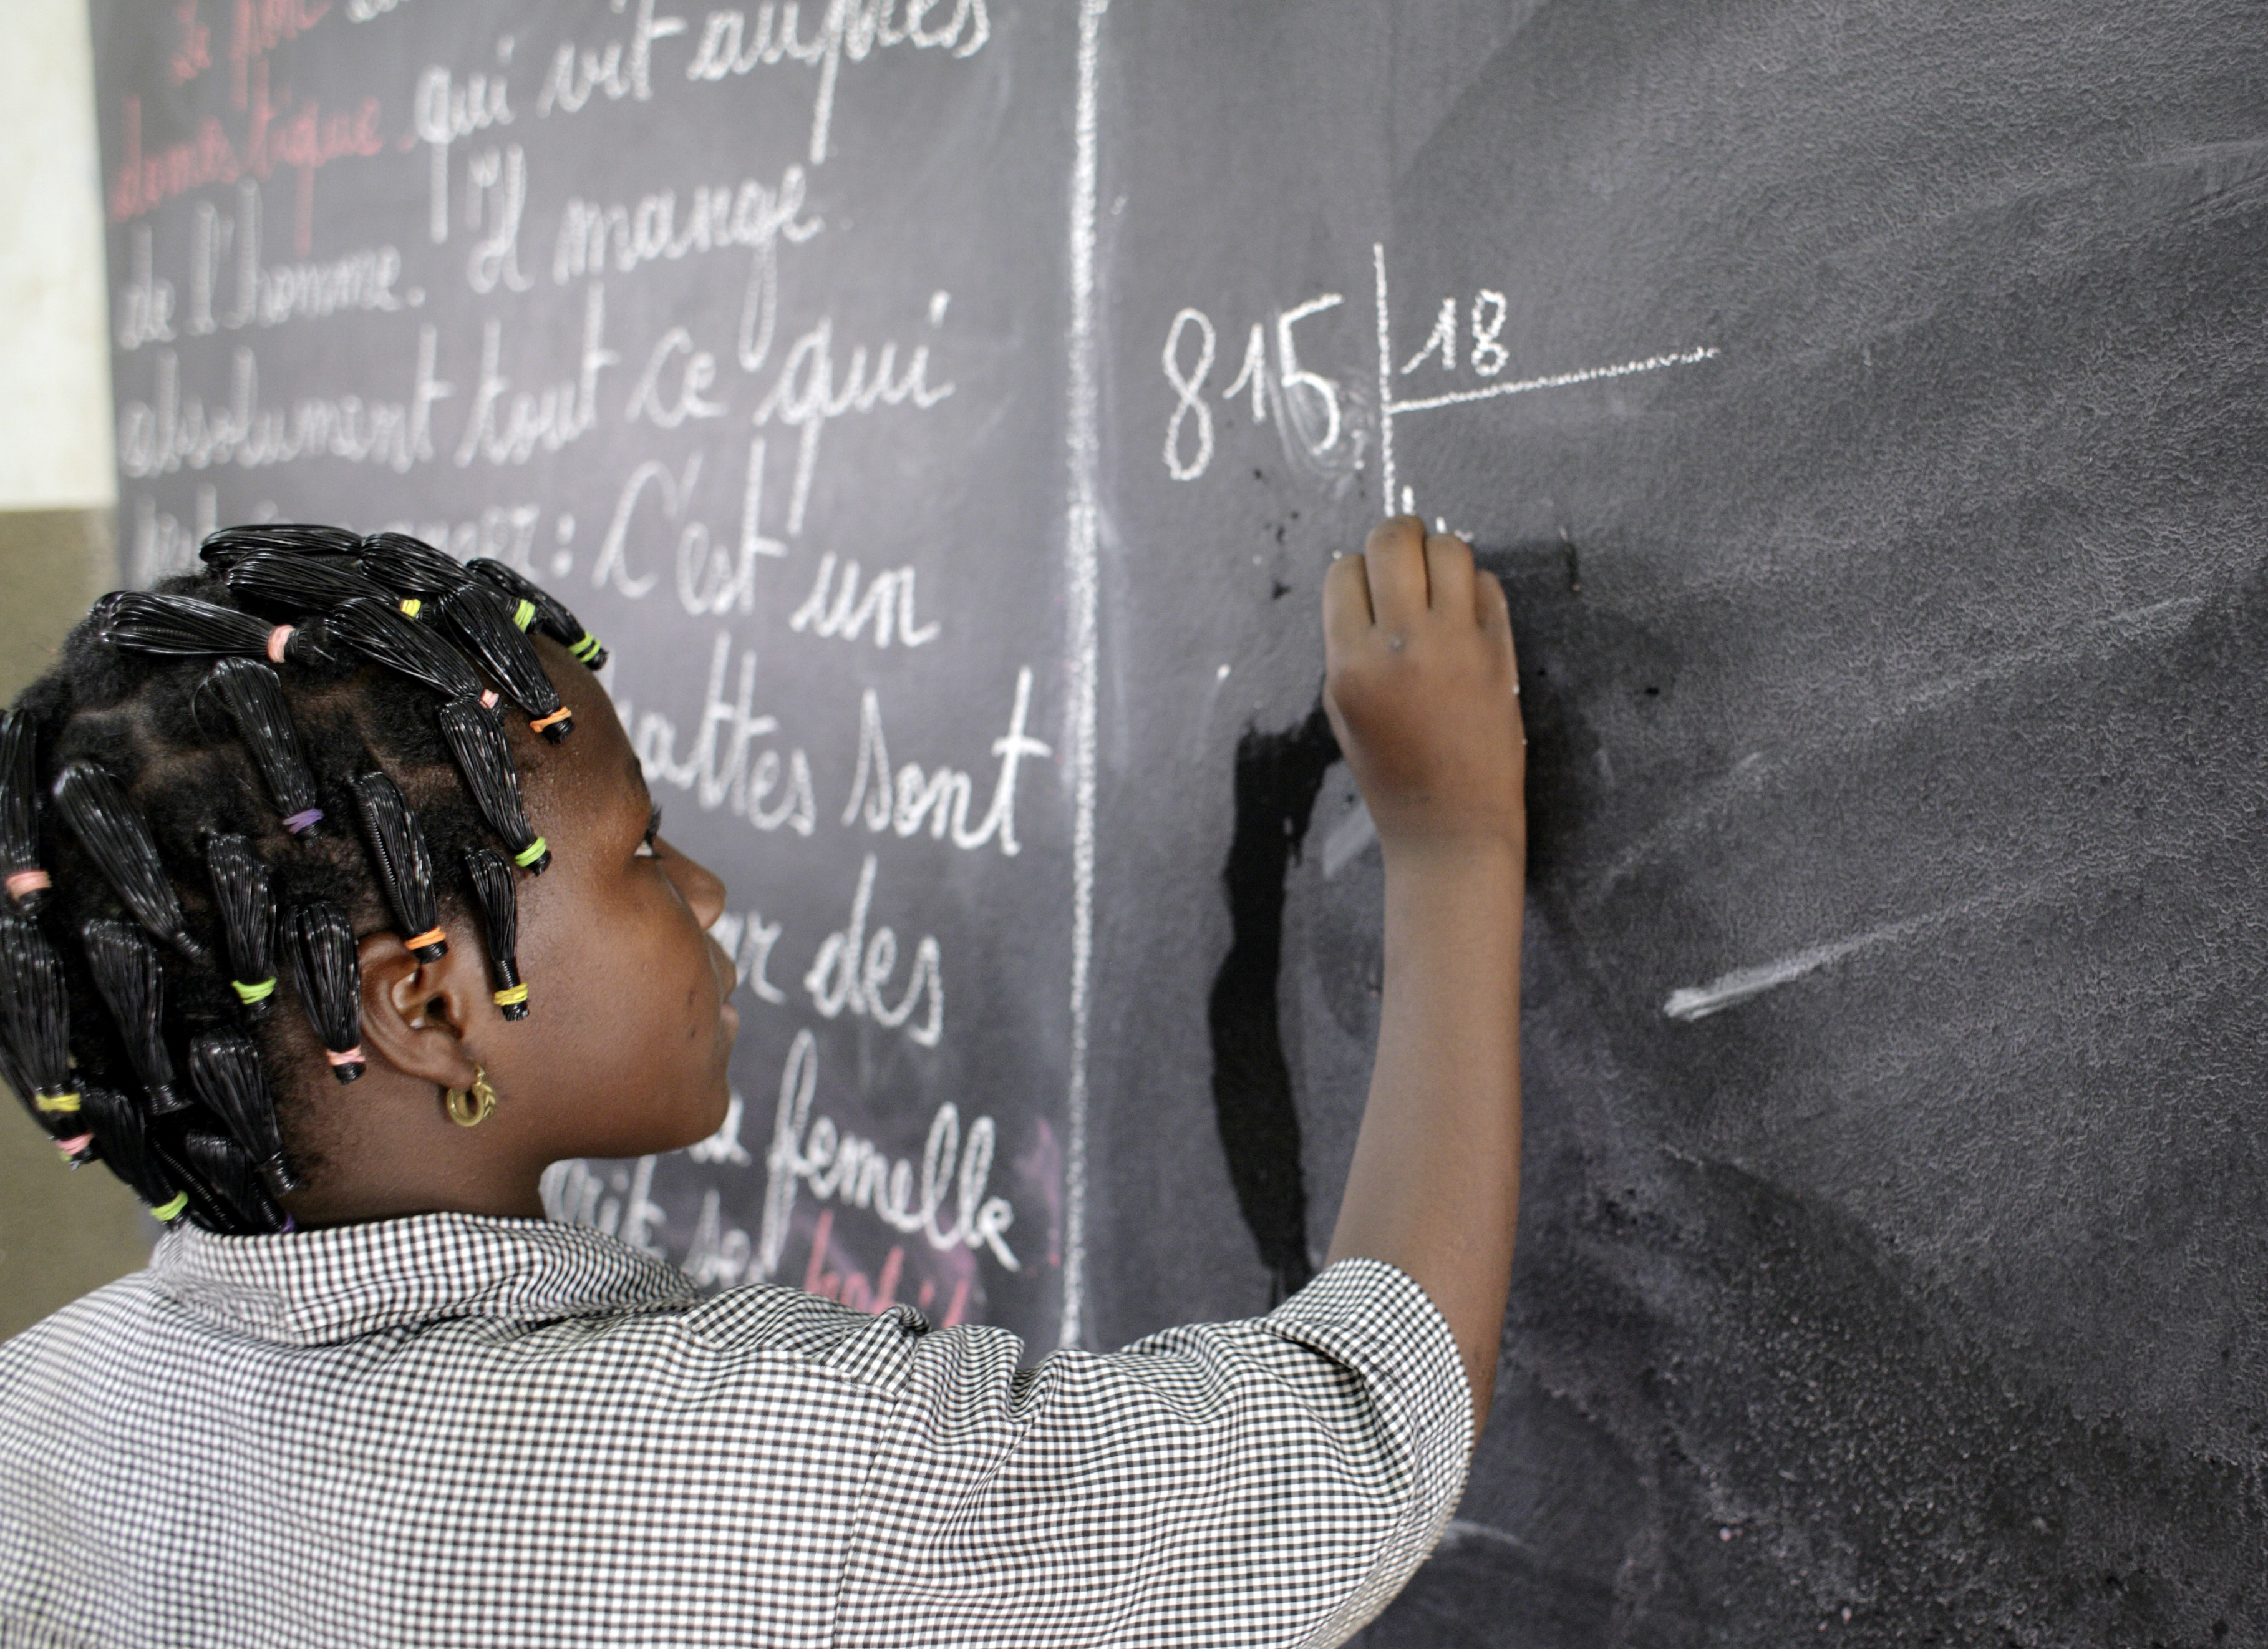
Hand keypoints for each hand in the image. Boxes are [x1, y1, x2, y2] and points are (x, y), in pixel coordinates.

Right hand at [1323, 517, 1525, 865]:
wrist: (1452, 825)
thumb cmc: (1391, 772)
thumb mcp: (1343, 709)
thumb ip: (1349, 642)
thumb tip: (1368, 579)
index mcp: (1351, 664)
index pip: (1343, 571)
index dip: (1353, 573)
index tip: (1366, 590)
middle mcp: (1402, 646)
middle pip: (1392, 540)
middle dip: (1394, 538)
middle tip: (1401, 555)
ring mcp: (1457, 645)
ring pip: (1448, 547)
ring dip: (1438, 554)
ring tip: (1436, 581)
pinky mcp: (1500, 652)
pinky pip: (1488, 583)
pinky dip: (1474, 586)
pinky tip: (1464, 613)